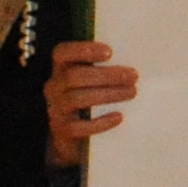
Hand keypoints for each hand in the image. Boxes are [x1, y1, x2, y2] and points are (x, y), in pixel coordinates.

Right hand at [44, 38, 135, 167]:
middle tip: (133, 76)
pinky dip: (100, 122)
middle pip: (73, 76)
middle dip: (106, 75)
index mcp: (61, 68)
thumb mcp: (92, 79)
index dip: (83, 50)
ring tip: (132, 92)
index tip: (110, 53)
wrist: (73, 136)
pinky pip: (79, 127)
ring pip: (77, 99)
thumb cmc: (90, 97)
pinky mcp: (63, 130)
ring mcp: (56, 109)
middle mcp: (54, 87)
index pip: (62, 53)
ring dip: (108, 94)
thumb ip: (104, 68)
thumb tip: (133, 65)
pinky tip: (119, 117)